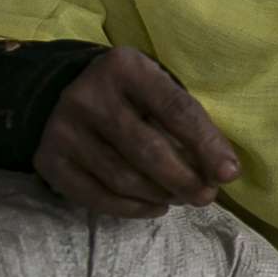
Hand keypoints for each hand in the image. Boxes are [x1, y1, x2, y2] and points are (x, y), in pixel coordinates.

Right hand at [33, 46, 237, 218]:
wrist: (57, 91)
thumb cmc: (127, 93)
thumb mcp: (155, 86)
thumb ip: (187, 119)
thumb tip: (221, 170)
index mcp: (125, 68)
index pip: (176, 110)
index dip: (207, 145)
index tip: (229, 173)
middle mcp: (89, 96)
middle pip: (148, 150)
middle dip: (185, 179)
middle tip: (207, 196)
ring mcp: (64, 130)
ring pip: (122, 178)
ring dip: (161, 195)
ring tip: (182, 198)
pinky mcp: (48, 160)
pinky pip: (95, 197)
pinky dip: (131, 208)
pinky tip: (155, 207)